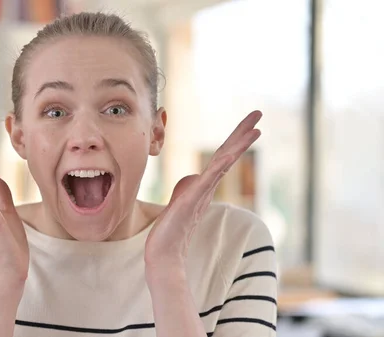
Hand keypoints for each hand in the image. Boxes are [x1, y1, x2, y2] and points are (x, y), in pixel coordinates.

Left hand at [144, 110, 261, 272]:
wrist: (164, 253)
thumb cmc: (171, 230)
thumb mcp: (178, 200)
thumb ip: (188, 187)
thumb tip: (193, 176)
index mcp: (205, 185)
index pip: (223, 156)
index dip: (236, 138)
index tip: (251, 123)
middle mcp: (207, 187)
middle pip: (228, 154)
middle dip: (242, 133)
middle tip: (258, 114)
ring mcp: (201, 193)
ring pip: (224, 164)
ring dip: (238, 146)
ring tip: (255, 129)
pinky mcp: (192, 200)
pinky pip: (209, 180)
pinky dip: (220, 166)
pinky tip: (228, 154)